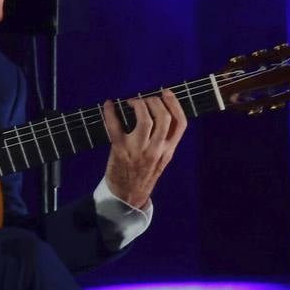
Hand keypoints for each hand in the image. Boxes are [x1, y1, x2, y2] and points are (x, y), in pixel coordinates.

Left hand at [100, 88, 186, 209]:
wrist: (127, 196)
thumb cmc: (144, 175)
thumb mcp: (162, 159)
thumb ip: (165, 140)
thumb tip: (161, 112)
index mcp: (169, 150)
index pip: (180, 123)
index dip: (175, 103)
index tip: (165, 92)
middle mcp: (157, 149)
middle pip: (163, 117)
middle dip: (154, 101)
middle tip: (145, 99)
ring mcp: (139, 149)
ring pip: (145, 119)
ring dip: (139, 104)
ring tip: (133, 102)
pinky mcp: (120, 150)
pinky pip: (115, 126)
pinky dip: (110, 113)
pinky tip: (108, 105)